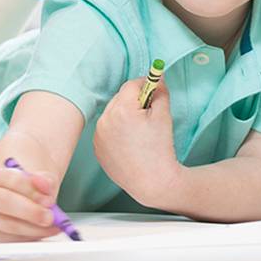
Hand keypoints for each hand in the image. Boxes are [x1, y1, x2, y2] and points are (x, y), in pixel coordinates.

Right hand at [0, 156, 60, 241]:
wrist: (29, 197)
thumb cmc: (32, 187)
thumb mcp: (42, 178)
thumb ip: (46, 180)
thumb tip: (45, 184)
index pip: (11, 180)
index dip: (31, 190)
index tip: (48, 199)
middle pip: (5, 202)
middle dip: (31, 211)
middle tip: (50, 217)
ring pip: (9, 225)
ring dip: (34, 228)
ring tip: (53, 225)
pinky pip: (14, 240)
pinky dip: (33, 237)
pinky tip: (46, 232)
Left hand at [91, 77, 182, 207]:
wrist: (151, 181)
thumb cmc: (160, 149)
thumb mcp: (163, 116)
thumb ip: (160, 92)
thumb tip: (157, 79)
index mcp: (122, 110)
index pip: (131, 85)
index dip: (145, 85)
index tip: (155, 90)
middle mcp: (105, 120)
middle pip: (120, 97)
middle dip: (135, 101)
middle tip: (150, 113)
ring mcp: (98, 135)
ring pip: (112, 113)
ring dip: (124, 114)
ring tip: (140, 132)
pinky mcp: (97, 147)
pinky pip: (106, 129)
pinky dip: (117, 130)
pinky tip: (130, 142)